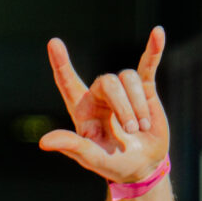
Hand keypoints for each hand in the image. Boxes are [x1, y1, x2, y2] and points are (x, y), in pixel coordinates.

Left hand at [40, 27, 168, 184]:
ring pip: (129, 79)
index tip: (53, 43)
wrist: (142, 167)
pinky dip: (153, 50)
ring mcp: (122, 91)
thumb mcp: (90, 157)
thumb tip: (44, 142)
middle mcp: (99, 95)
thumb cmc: (112, 163)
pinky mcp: (144, 90)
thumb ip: (70, 146)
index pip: (67, 82)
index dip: (60, 63)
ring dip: (139, 106)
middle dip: (124, 106)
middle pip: (109, 81)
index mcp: (82, 109)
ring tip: (142, 128)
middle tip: (132, 131)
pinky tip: (158, 33)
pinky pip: (148, 65)